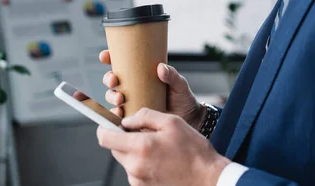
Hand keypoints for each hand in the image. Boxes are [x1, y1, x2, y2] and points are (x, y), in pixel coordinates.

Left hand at [97, 108, 229, 185]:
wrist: (209, 180)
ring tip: (158, 149)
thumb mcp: (172, 122)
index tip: (110, 124)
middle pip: (114, 149)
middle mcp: (135, 167)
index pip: (105, 138)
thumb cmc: (194, 151)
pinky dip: (143, 164)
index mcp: (140, 147)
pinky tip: (161, 161)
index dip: (104, 128)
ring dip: (135, 152)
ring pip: (125, 160)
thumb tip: (126, 120)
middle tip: (144, 134)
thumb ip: (144, 116)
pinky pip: (135, 172)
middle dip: (124, 139)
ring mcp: (138, 180)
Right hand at [99, 50, 205, 128]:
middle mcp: (133, 87)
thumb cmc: (182, 99)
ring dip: (112, 96)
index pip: (122, 63)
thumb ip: (172, 75)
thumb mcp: (179, 84)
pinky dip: (116, 114)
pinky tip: (120, 114)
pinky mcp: (132, 116)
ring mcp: (131, 102)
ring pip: (112, 96)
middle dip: (108, 78)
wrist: (188, 119)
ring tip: (120, 99)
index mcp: (141, 75)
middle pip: (112, 80)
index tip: (106, 56)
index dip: (110, 58)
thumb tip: (161, 67)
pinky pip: (118, 115)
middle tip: (114, 80)